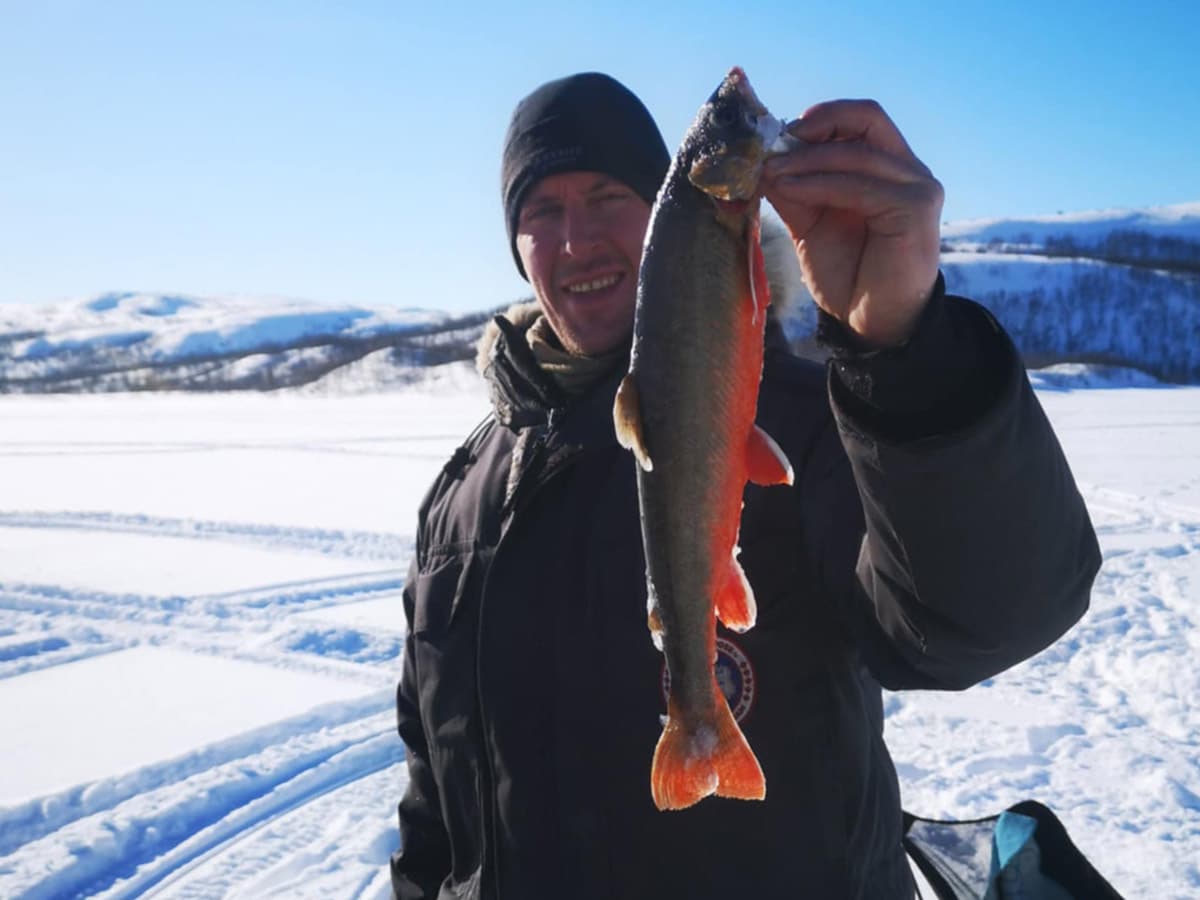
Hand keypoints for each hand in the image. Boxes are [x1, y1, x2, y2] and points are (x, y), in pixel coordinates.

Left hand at [761, 100, 942, 347]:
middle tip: (771, 145)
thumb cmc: (848, 274)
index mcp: (886, 167)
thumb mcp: (811, 223)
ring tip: (768, 172)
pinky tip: (788, 189)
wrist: (871, 323)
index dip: (819, 118)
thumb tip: (761, 159)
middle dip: (814, 126)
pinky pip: (858, 184)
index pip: (859, 118)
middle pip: (866, 117)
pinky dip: (818, 183)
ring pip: (855, 152)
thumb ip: (795, 189)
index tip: (776, 136)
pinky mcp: (915, 208)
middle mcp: (907, 170)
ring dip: (805, 159)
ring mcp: (916, 187)